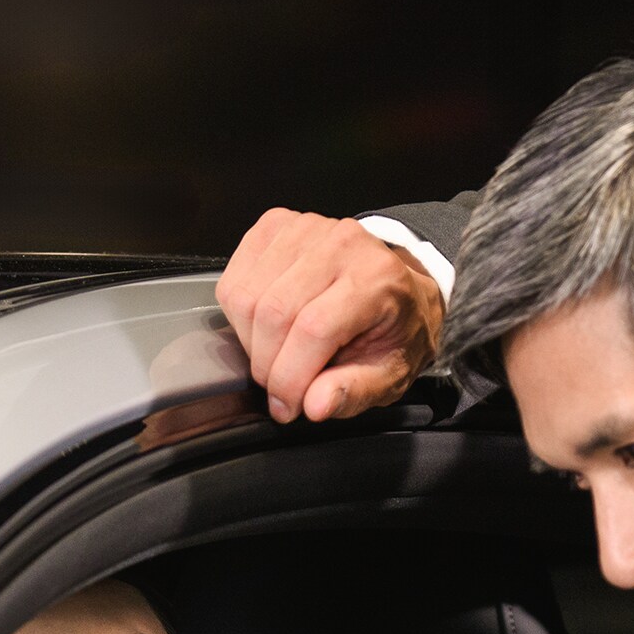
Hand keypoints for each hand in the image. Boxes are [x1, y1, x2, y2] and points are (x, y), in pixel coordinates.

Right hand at [217, 209, 444, 423]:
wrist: (398, 290)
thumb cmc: (394, 331)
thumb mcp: (389, 376)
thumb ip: (354, 393)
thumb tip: (315, 405)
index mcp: (377, 279)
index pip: (314, 329)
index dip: (290, 377)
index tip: (287, 407)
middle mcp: (342, 244)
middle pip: (274, 312)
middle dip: (267, 365)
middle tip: (280, 388)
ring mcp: (306, 229)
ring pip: (247, 296)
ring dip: (251, 342)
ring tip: (276, 357)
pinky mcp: (277, 226)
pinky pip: (234, 279)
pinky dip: (239, 315)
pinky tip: (265, 327)